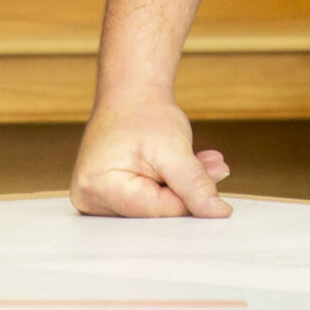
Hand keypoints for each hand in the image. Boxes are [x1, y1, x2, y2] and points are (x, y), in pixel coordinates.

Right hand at [70, 93, 230, 217]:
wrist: (129, 95)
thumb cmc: (143, 114)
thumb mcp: (173, 149)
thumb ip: (195, 185)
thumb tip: (217, 213)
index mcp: (99, 189)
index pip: (157, 212)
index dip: (190, 199)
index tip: (213, 179)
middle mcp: (92, 199)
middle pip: (153, 213)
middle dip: (188, 193)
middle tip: (215, 170)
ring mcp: (98, 199)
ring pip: (154, 207)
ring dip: (183, 188)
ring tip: (206, 164)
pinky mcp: (110, 197)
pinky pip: (147, 201)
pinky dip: (171, 186)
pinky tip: (187, 168)